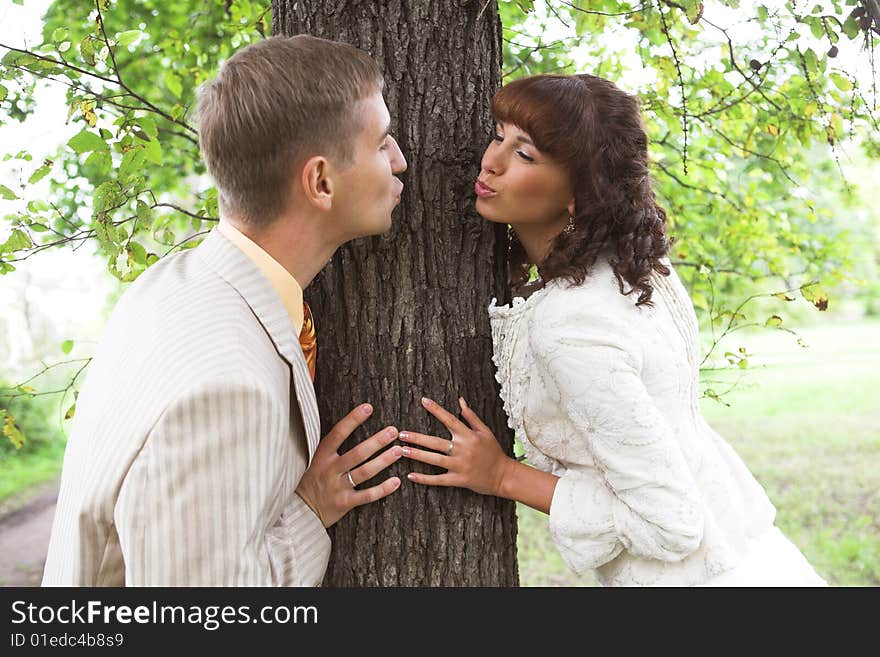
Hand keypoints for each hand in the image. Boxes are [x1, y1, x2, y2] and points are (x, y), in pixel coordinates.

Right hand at [296, 403, 401, 527]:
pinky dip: (383, 489)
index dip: (353, 420)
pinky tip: (396, 481)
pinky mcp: (345, 503)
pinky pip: (367, 495)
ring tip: (398, 451)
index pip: (338, 433)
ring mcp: (338, 487)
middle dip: (377, 442)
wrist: (299, 510)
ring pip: (364, 472)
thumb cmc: (310, 479)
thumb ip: (329, 446)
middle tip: (393, 431)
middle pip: (357, 453)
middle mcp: (330, 470)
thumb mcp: (312, 459)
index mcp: (321, 455)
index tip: (368, 407)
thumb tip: (347, 424)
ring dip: (383, 461)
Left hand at [401, 396, 511, 496]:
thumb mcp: (485, 431)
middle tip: (401, 434)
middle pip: (436, 442)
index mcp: (468, 436)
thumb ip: (471, 416)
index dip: (436, 410)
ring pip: (434, 460)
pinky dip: (424, 479)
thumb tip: (460, 400)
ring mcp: (460, 466)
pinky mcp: (459, 480)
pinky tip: (411, 476)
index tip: (423, 401)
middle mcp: (463, 449)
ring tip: (402, 451)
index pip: (449, 419)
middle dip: (417, 438)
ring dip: (417, 455)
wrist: (503, 475)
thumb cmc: (493, 451)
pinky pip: (438, 480)